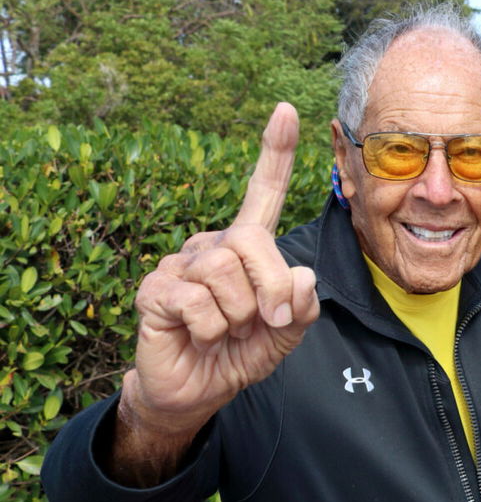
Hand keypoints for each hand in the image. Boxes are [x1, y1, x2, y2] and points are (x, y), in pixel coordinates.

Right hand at [109, 103, 319, 483]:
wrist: (200, 391)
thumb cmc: (242, 352)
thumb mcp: (287, 332)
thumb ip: (303, 305)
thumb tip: (303, 276)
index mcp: (247, 247)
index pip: (262, 193)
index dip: (275, 153)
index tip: (287, 111)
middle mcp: (212, 245)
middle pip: (252, 242)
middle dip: (271, 287)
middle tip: (268, 322)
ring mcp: (180, 265)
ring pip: (225, 273)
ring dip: (240, 314)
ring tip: (227, 330)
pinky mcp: (155, 290)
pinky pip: (199, 302)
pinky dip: (212, 329)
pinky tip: (199, 336)